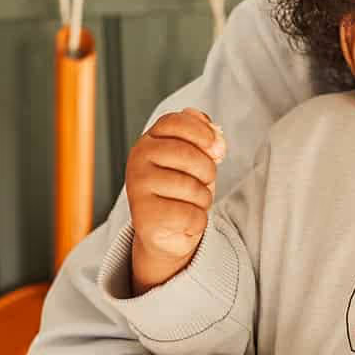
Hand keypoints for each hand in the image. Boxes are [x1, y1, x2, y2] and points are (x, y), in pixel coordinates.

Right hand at [126, 109, 225, 292]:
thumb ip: (204, 138)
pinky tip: (183, 221)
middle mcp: (137, 160)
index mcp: (149, 141)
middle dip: (207, 172)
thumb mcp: (195, 158)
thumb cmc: (181, 190)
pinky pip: (190, 215)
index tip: (218, 148)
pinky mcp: (144, 217)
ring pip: (192, 188)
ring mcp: (137, 188)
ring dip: (202, 199)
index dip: (203, 132)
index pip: (176, 122)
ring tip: (189, 203)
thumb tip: (216, 132)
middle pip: (188, 155)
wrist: (166, 232)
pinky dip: (197, 221)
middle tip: (200, 183)